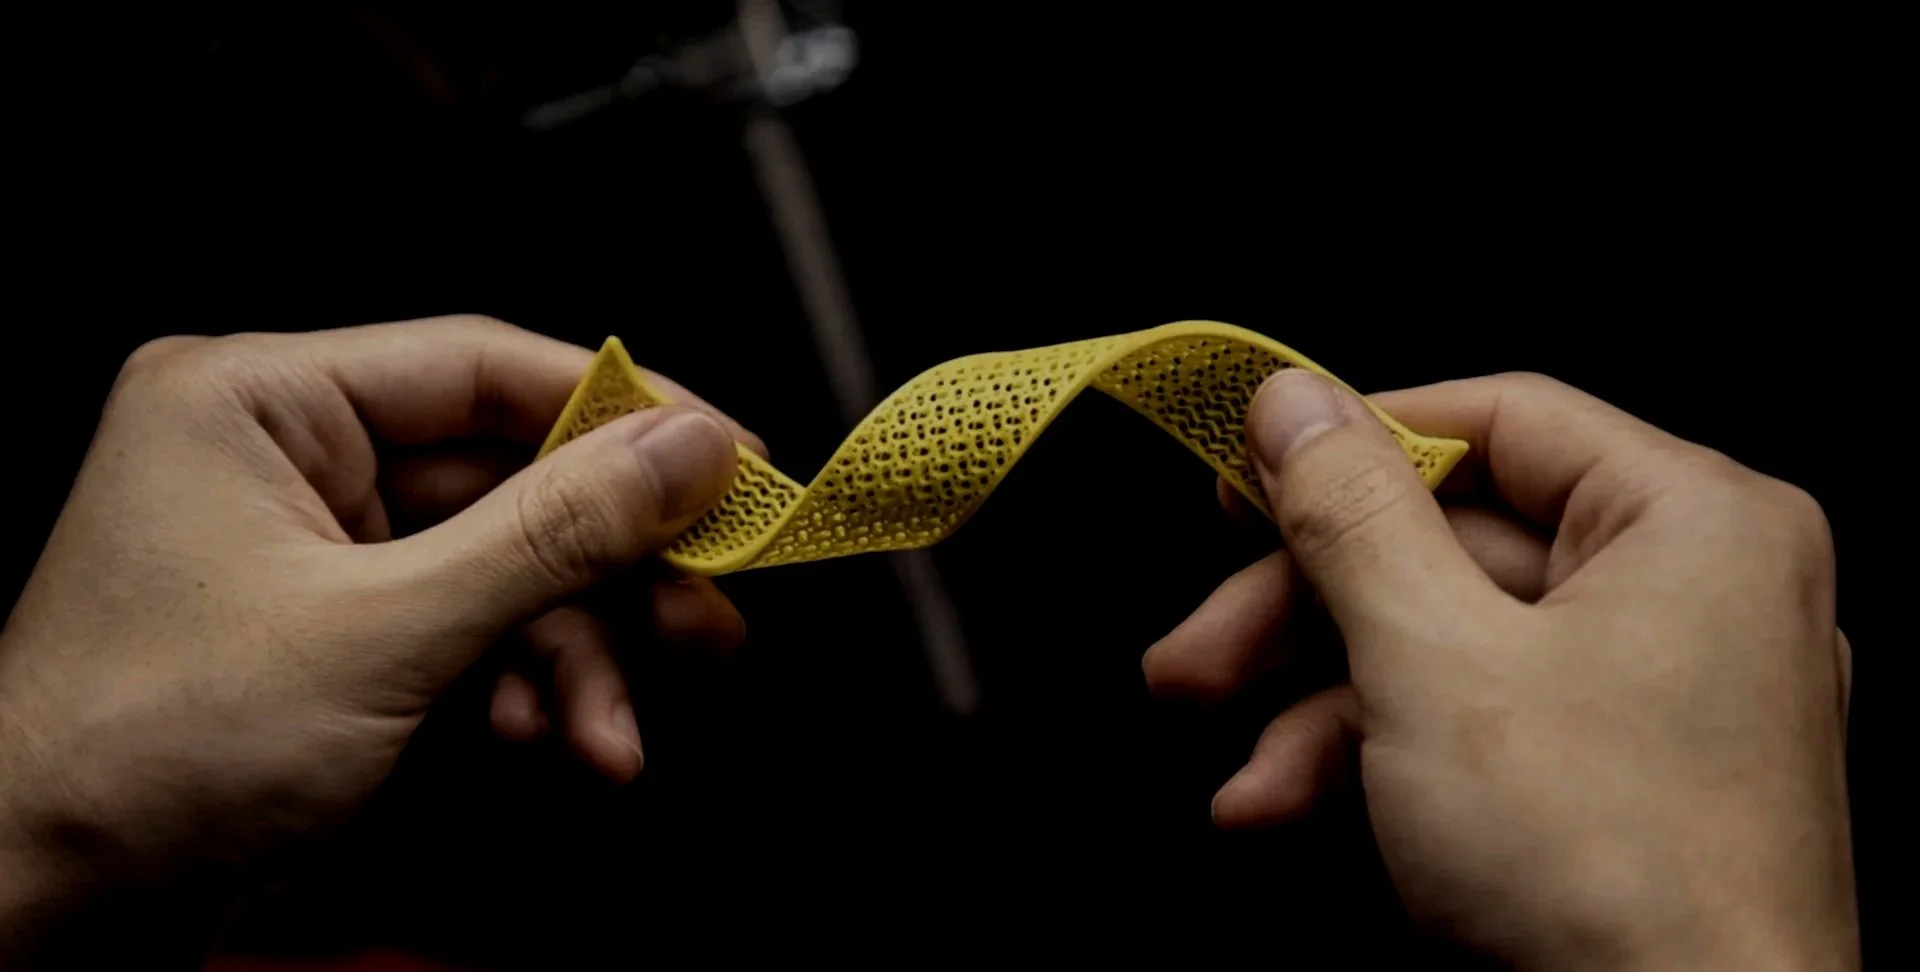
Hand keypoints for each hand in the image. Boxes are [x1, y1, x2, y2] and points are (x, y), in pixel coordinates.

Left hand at [0, 316, 753, 961]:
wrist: (40, 912)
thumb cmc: (148, 753)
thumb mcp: (386, 632)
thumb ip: (552, 533)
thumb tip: (685, 450)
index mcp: (260, 402)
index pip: (482, 368)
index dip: (622, 415)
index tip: (730, 459)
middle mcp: (287, 461)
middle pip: (508, 482)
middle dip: (607, 575)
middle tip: (704, 617)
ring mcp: (311, 553)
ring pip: (502, 574)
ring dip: (574, 660)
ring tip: (611, 739)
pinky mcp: (334, 636)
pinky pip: (466, 634)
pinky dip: (523, 693)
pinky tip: (555, 747)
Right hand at [1145, 372, 1856, 968]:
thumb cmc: (1607, 870)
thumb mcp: (1435, 662)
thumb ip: (1351, 517)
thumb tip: (1293, 401)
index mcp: (1694, 523)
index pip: (1501, 421)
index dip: (1357, 443)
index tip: (1248, 474)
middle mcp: (1695, 594)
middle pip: (1454, 548)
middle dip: (1303, 616)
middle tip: (1197, 653)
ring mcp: (1662, 698)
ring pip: (1451, 649)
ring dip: (1320, 711)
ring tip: (1239, 781)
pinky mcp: (1622, 787)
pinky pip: (1484, 730)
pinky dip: (1380, 765)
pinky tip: (1286, 812)